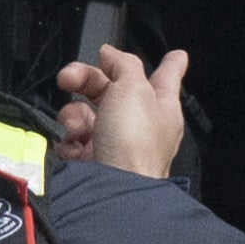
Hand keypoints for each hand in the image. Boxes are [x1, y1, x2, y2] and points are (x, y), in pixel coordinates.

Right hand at [53, 44, 190, 178]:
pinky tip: (71, 143)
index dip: (170, 64)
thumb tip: (110, 54)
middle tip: (68, 77)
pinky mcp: (89, 160)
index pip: (166, 78)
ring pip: (84, 112)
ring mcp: (112, 143)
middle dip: (86, 79)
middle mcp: (138, 126)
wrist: (111, 189)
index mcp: (160, 108)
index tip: (177, 55)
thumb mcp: (134, 88)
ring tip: (75, 126)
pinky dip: (67, 137)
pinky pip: (71, 138)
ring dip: (73, 114)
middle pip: (111, 88)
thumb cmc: (134, 145)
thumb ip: (123, 64)